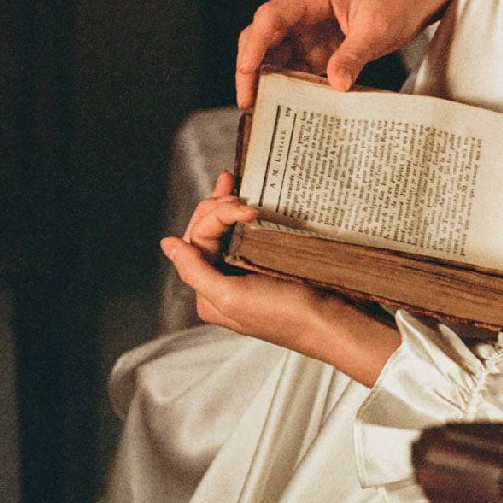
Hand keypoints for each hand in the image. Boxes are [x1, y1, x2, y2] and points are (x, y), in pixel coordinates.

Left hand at [160, 172, 400, 386]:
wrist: (334, 320)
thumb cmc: (286, 315)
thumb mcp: (232, 297)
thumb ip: (196, 271)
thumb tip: (168, 245)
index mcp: (209, 293)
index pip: (198, 240)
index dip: (216, 216)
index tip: (245, 206)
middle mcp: (223, 281)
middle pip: (209, 231)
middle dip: (219, 206)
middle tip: (240, 189)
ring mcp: (247, 271)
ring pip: (227, 228)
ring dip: (230, 204)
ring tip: (238, 182)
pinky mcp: (270, 263)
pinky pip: (249, 232)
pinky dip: (248, 213)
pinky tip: (253, 199)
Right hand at [234, 0, 491, 108]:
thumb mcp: (377, 30)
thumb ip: (352, 57)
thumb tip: (333, 86)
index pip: (269, 19)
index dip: (252, 50)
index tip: (247, 80)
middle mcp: (304, 7)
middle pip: (264, 36)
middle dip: (253, 69)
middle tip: (252, 104)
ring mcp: (312, 24)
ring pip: (279, 53)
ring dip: (275, 79)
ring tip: (273, 111)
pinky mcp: (323, 40)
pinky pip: (301, 62)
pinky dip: (298, 82)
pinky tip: (300, 104)